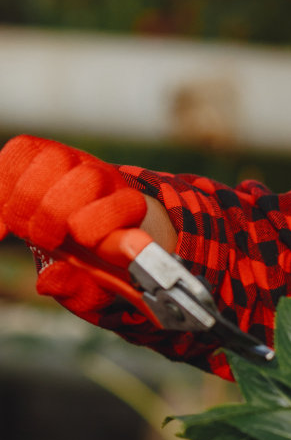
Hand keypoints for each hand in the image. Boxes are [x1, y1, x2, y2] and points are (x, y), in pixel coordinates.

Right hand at [0, 136, 146, 315]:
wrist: (79, 230)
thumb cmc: (86, 262)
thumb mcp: (90, 287)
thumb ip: (75, 288)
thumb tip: (48, 280)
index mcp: (129, 212)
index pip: (127, 205)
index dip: (98, 224)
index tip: (79, 240)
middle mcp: (106, 179)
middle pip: (88, 179)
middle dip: (56, 214)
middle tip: (44, 240)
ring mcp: (75, 161)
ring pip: (53, 159)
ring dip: (28, 198)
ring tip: (22, 227)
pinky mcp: (42, 151)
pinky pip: (20, 151)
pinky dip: (1, 185)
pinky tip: (2, 219)